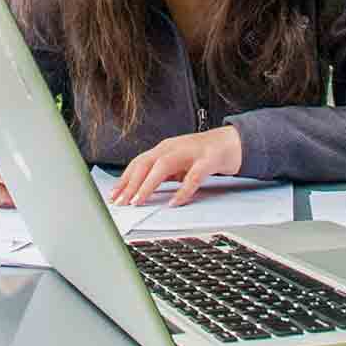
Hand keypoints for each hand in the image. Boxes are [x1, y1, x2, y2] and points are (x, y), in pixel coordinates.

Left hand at [106, 126, 244, 206]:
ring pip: (163, 166)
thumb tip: (140, 192)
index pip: (138, 163)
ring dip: (148, 185)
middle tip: (121, 202)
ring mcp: (190, 152)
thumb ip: (162, 175)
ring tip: (139, 201)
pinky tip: (174, 202)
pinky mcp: (208, 160)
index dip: (124, 179)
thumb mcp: (178, 164)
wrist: (232, 143)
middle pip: (145, 163)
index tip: (113, 196)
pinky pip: (193, 176)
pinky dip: (182, 190)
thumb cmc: (203, 155)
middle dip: (130, 183)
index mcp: (164, 149)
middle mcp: (173, 147)